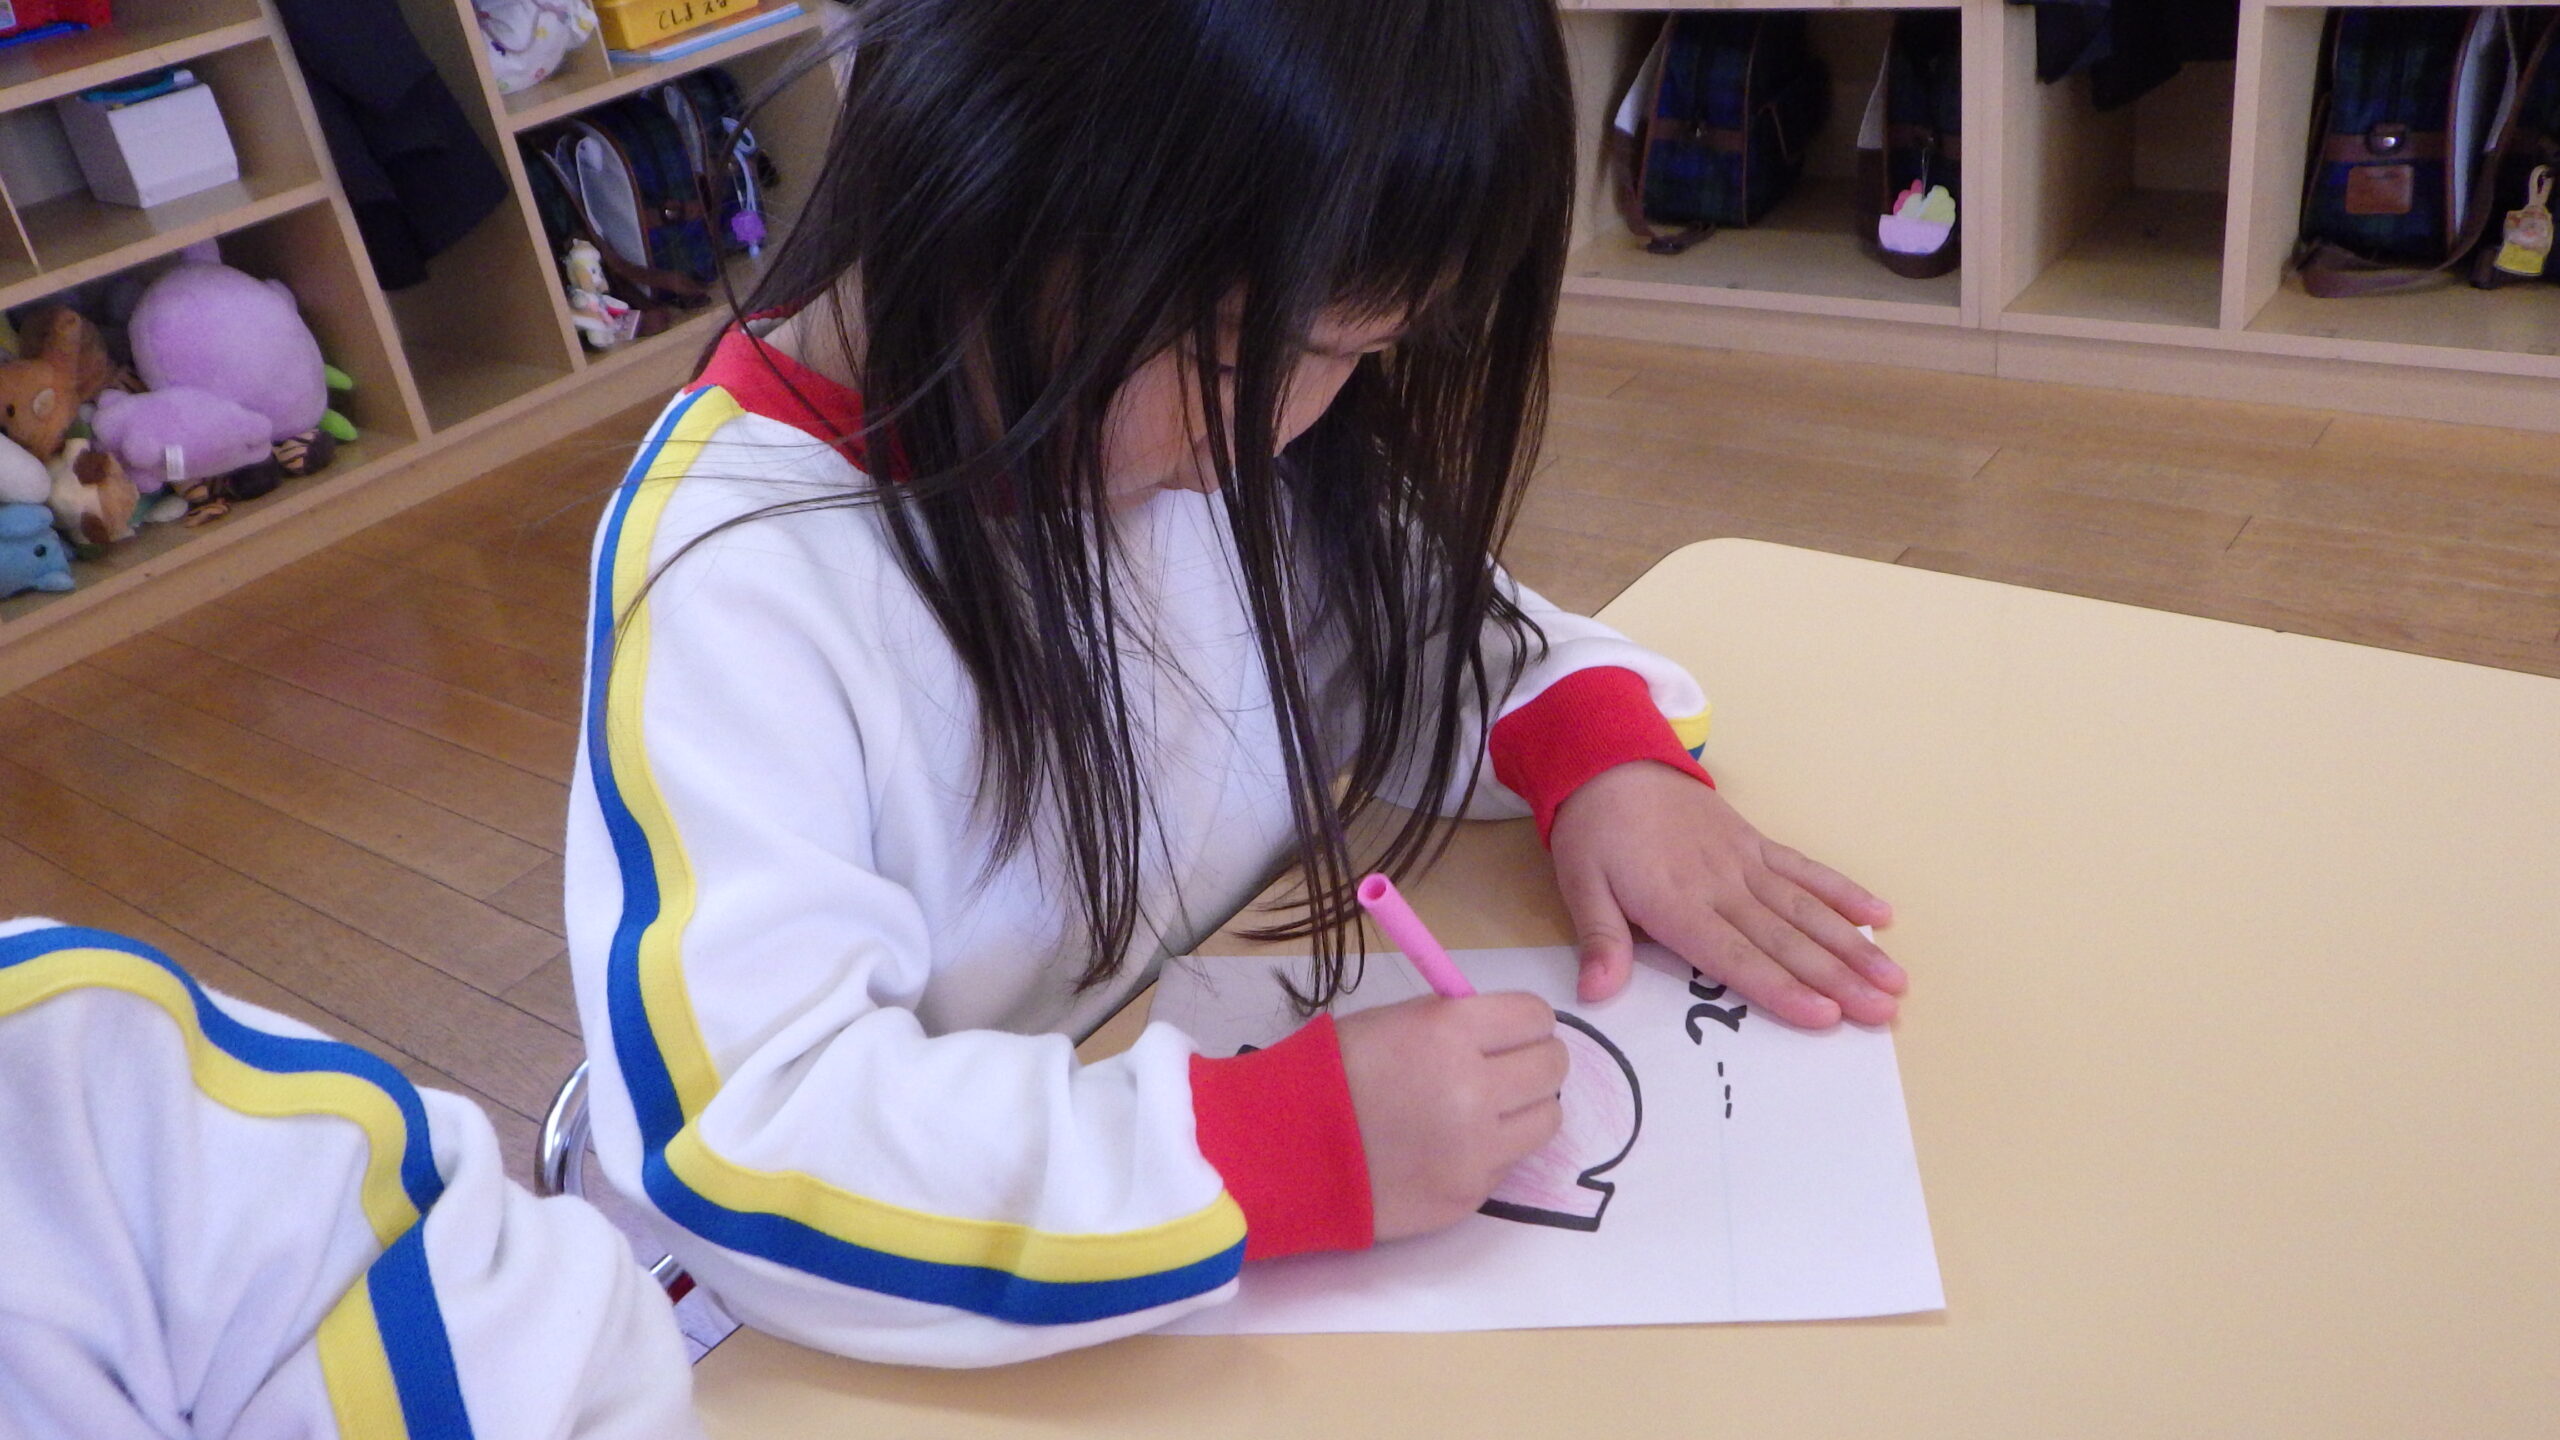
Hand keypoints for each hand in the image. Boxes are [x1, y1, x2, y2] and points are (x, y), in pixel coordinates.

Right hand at [1335, 993, 1567, 1241]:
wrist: (1281, 1151)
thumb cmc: (1329, 1075)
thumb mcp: (1392, 1023)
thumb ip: (1454, 1024)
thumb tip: (1502, 1034)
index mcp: (1449, 1031)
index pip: (1536, 1017)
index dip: (1525, 1024)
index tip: (1508, 1034)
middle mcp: (1473, 1088)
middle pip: (1553, 1067)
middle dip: (1533, 1063)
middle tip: (1504, 1071)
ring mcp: (1476, 1149)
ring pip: (1547, 1120)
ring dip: (1523, 1110)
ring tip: (1483, 1112)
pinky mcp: (1469, 1195)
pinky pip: (1509, 1164)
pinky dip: (1490, 1153)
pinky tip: (1448, 1148)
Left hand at [1548, 762, 1903, 1026]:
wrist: (1611, 761)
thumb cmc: (1595, 832)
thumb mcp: (1579, 884)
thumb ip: (1598, 939)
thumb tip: (1596, 994)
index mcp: (1676, 903)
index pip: (1735, 957)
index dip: (1781, 988)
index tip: (1826, 1016)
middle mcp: (1722, 885)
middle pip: (1786, 939)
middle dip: (1837, 978)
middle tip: (1883, 1011)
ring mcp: (1745, 861)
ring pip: (1807, 908)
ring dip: (1853, 944)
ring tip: (1894, 978)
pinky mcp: (1756, 842)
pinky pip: (1805, 869)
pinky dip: (1843, 891)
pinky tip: (1880, 913)